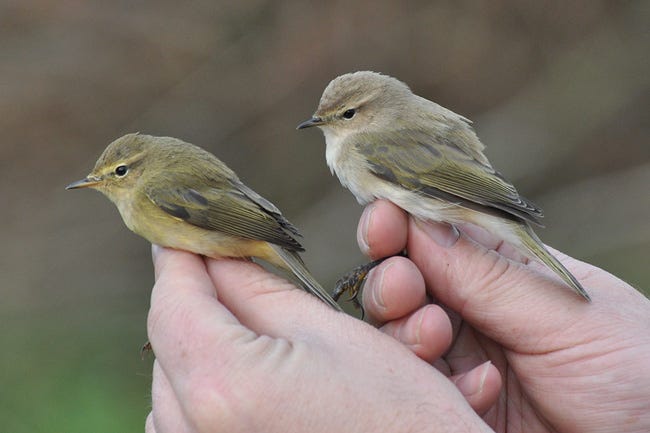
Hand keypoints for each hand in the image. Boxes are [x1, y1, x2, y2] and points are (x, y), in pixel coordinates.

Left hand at [145, 246, 498, 432]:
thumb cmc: (401, 416)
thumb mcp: (332, 333)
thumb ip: (259, 288)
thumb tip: (219, 252)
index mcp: (223, 384)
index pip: (172, 297)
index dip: (181, 253)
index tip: (191, 226)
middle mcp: (193, 431)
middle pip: (169, 340)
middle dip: (195, 297)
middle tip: (230, 267)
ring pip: (174, 383)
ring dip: (200, 344)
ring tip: (248, 326)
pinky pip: (184, 422)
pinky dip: (206, 390)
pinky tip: (250, 379)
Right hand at [357, 200, 649, 432]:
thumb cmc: (639, 371)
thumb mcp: (567, 315)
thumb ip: (489, 276)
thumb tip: (420, 223)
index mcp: (506, 273)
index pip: (439, 238)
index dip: (404, 225)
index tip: (382, 220)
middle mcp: (477, 312)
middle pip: (406, 283)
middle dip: (393, 280)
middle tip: (403, 286)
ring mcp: (466, 360)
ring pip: (402, 334)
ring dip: (409, 331)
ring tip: (436, 336)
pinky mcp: (461, 406)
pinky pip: (424, 387)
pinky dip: (442, 385)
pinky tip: (483, 388)